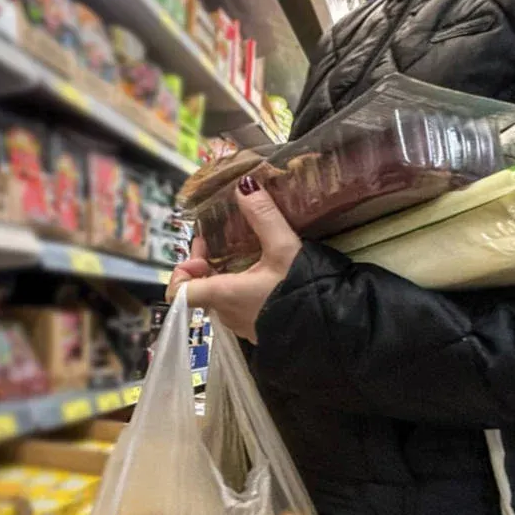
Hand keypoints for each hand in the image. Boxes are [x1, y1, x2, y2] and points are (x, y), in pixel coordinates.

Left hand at [165, 176, 299, 341]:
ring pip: (220, 300)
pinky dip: (238, 290)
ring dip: (221, 278)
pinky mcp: (259, 330)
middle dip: (203, 266)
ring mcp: (243, 326)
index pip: (181, 293)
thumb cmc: (303, 288)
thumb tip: (243, 184)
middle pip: (200, 292)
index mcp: (223, 295)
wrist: (334, 327)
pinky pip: (238, 308)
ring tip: (238, 256)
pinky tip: (259, 276)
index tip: (200, 252)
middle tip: (213, 244)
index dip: (182, 271)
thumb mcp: (284, 247)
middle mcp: (227, 315)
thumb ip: (262, 215)